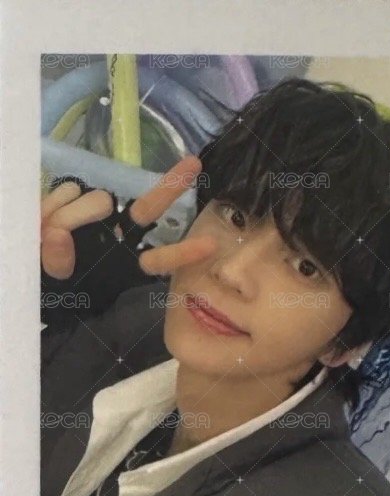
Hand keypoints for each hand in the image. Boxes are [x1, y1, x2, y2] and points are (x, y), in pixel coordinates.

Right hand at [40, 155, 216, 279]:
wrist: (28, 268)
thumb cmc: (51, 284)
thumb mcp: (56, 285)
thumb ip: (57, 263)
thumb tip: (57, 234)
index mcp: (125, 265)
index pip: (158, 259)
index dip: (181, 253)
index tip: (210, 246)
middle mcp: (120, 235)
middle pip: (148, 208)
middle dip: (171, 188)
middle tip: (195, 165)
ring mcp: (100, 212)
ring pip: (96, 200)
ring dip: (69, 216)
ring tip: (46, 235)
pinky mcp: (77, 197)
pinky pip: (68, 192)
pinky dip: (52, 204)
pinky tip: (40, 220)